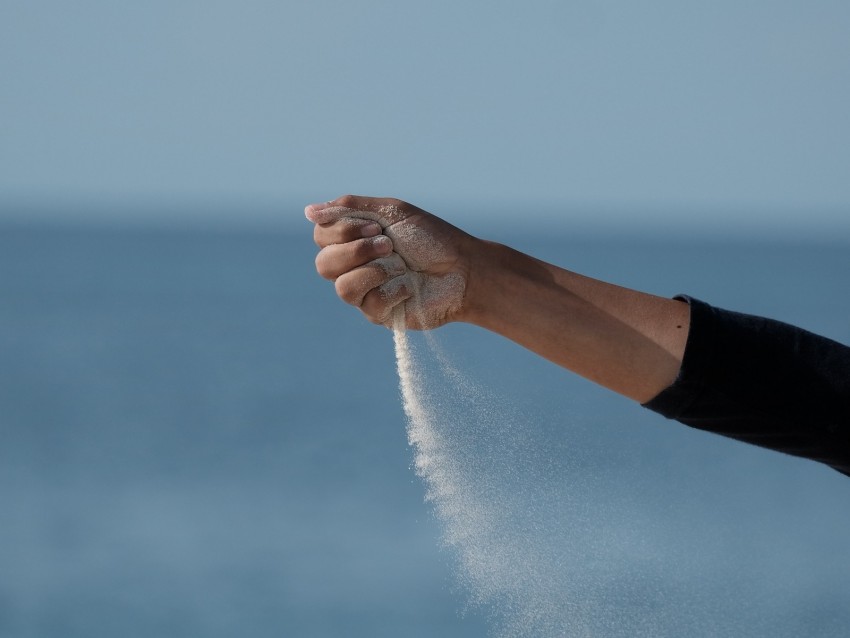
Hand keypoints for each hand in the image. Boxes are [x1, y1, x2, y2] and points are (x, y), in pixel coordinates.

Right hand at [306, 195, 475, 329]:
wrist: (464, 269)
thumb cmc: (432, 238)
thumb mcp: (391, 212)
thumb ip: (350, 208)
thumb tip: (308, 211)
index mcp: (353, 240)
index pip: (321, 235)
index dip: (341, 231)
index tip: (375, 225)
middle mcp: (353, 267)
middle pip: (323, 264)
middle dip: (356, 251)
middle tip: (388, 244)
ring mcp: (365, 293)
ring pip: (341, 287)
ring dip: (373, 270)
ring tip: (400, 264)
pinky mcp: (379, 315)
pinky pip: (368, 305)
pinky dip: (393, 289)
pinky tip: (410, 286)